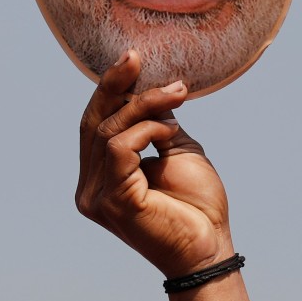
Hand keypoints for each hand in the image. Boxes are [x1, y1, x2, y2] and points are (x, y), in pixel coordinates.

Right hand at [76, 50, 233, 276]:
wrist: (211, 244)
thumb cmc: (198, 204)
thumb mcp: (176, 149)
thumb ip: (157, 123)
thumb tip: (150, 91)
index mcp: (100, 177)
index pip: (95, 124)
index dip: (109, 89)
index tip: (131, 57)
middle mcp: (90, 187)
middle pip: (94, 123)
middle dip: (115, 85)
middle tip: (136, 56)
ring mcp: (97, 196)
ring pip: (108, 131)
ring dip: (144, 105)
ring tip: (177, 94)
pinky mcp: (112, 200)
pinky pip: (119, 148)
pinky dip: (145, 130)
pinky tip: (169, 130)